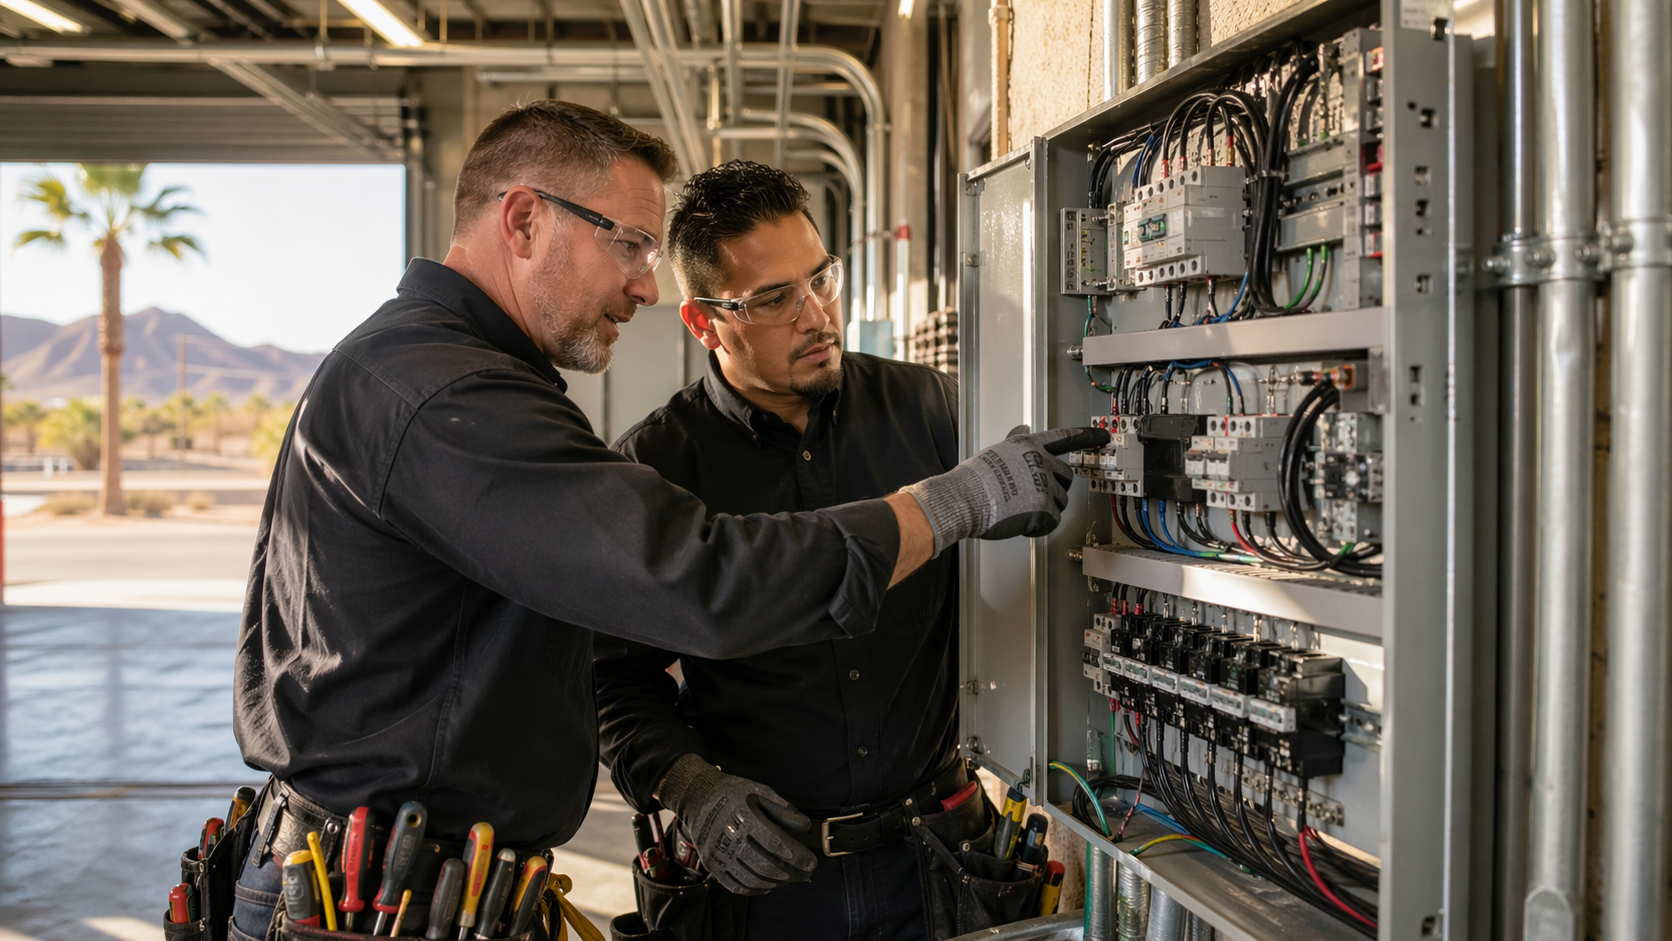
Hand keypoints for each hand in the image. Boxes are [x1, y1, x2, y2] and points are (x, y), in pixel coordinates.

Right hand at [657, 754, 817, 895]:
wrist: (698, 798)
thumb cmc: (733, 794)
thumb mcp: (760, 792)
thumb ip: (783, 809)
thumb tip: (804, 826)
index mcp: (744, 818)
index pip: (776, 843)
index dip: (796, 856)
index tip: (811, 863)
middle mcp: (730, 838)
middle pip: (766, 865)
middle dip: (791, 873)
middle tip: (806, 874)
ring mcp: (719, 855)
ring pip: (753, 879)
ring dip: (776, 882)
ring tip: (789, 878)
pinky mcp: (712, 865)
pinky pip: (736, 885)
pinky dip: (756, 889)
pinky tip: (769, 884)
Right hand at [899, 427, 1110, 555]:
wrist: (963, 499)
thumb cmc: (972, 482)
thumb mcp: (996, 455)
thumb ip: (1017, 458)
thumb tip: (1021, 466)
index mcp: (1028, 446)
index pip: (1064, 438)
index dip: (1087, 436)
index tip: (1103, 435)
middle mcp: (1040, 461)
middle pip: (1066, 476)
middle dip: (1054, 488)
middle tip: (1033, 498)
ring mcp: (1044, 485)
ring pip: (1060, 502)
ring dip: (1044, 510)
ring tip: (1018, 510)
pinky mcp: (1044, 509)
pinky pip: (1052, 522)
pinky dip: (1038, 527)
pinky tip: (1019, 522)